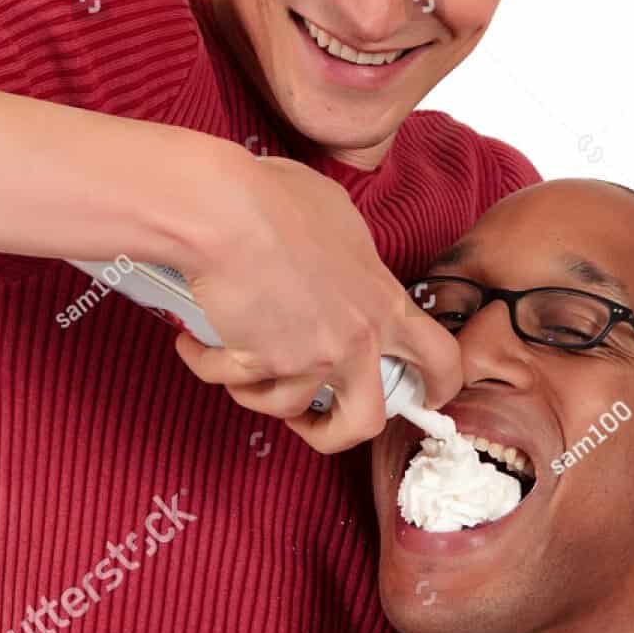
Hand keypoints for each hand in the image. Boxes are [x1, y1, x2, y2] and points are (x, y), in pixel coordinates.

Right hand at [173, 154, 461, 451]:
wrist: (223, 212)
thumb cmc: (275, 200)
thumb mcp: (341, 222)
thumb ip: (355, 263)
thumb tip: (347, 271)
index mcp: (384, 303)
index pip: (439, 358)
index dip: (438, 386)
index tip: (426, 398)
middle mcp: (355, 340)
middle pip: (366, 422)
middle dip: (335, 432)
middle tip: (310, 418)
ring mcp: (309, 358)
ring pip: (284, 407)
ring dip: (253, 387)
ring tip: (232, 354)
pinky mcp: (262, 366)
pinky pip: (231, 381)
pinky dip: (207, 362)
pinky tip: (194, 340)